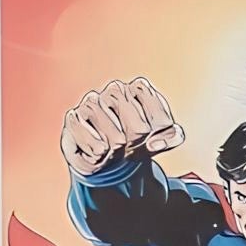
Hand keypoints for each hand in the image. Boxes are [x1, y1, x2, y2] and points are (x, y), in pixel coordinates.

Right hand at [63, 75, 181, 176]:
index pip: (161, 121)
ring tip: (110, 148)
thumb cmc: (133, 141)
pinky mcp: (73, 118)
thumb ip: (172, 137)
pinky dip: (99, 157)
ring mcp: (92, 101)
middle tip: (127, 145)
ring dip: (117, 153)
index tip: (148, 138)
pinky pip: (97, 147)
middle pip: (140, 131)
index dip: (158, 138)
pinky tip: (96, 151)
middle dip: (136, 146)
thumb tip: (156, 142)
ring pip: (117, 140)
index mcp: (139, 88)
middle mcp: (115, 89)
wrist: (101, 154)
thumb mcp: (158, 139)